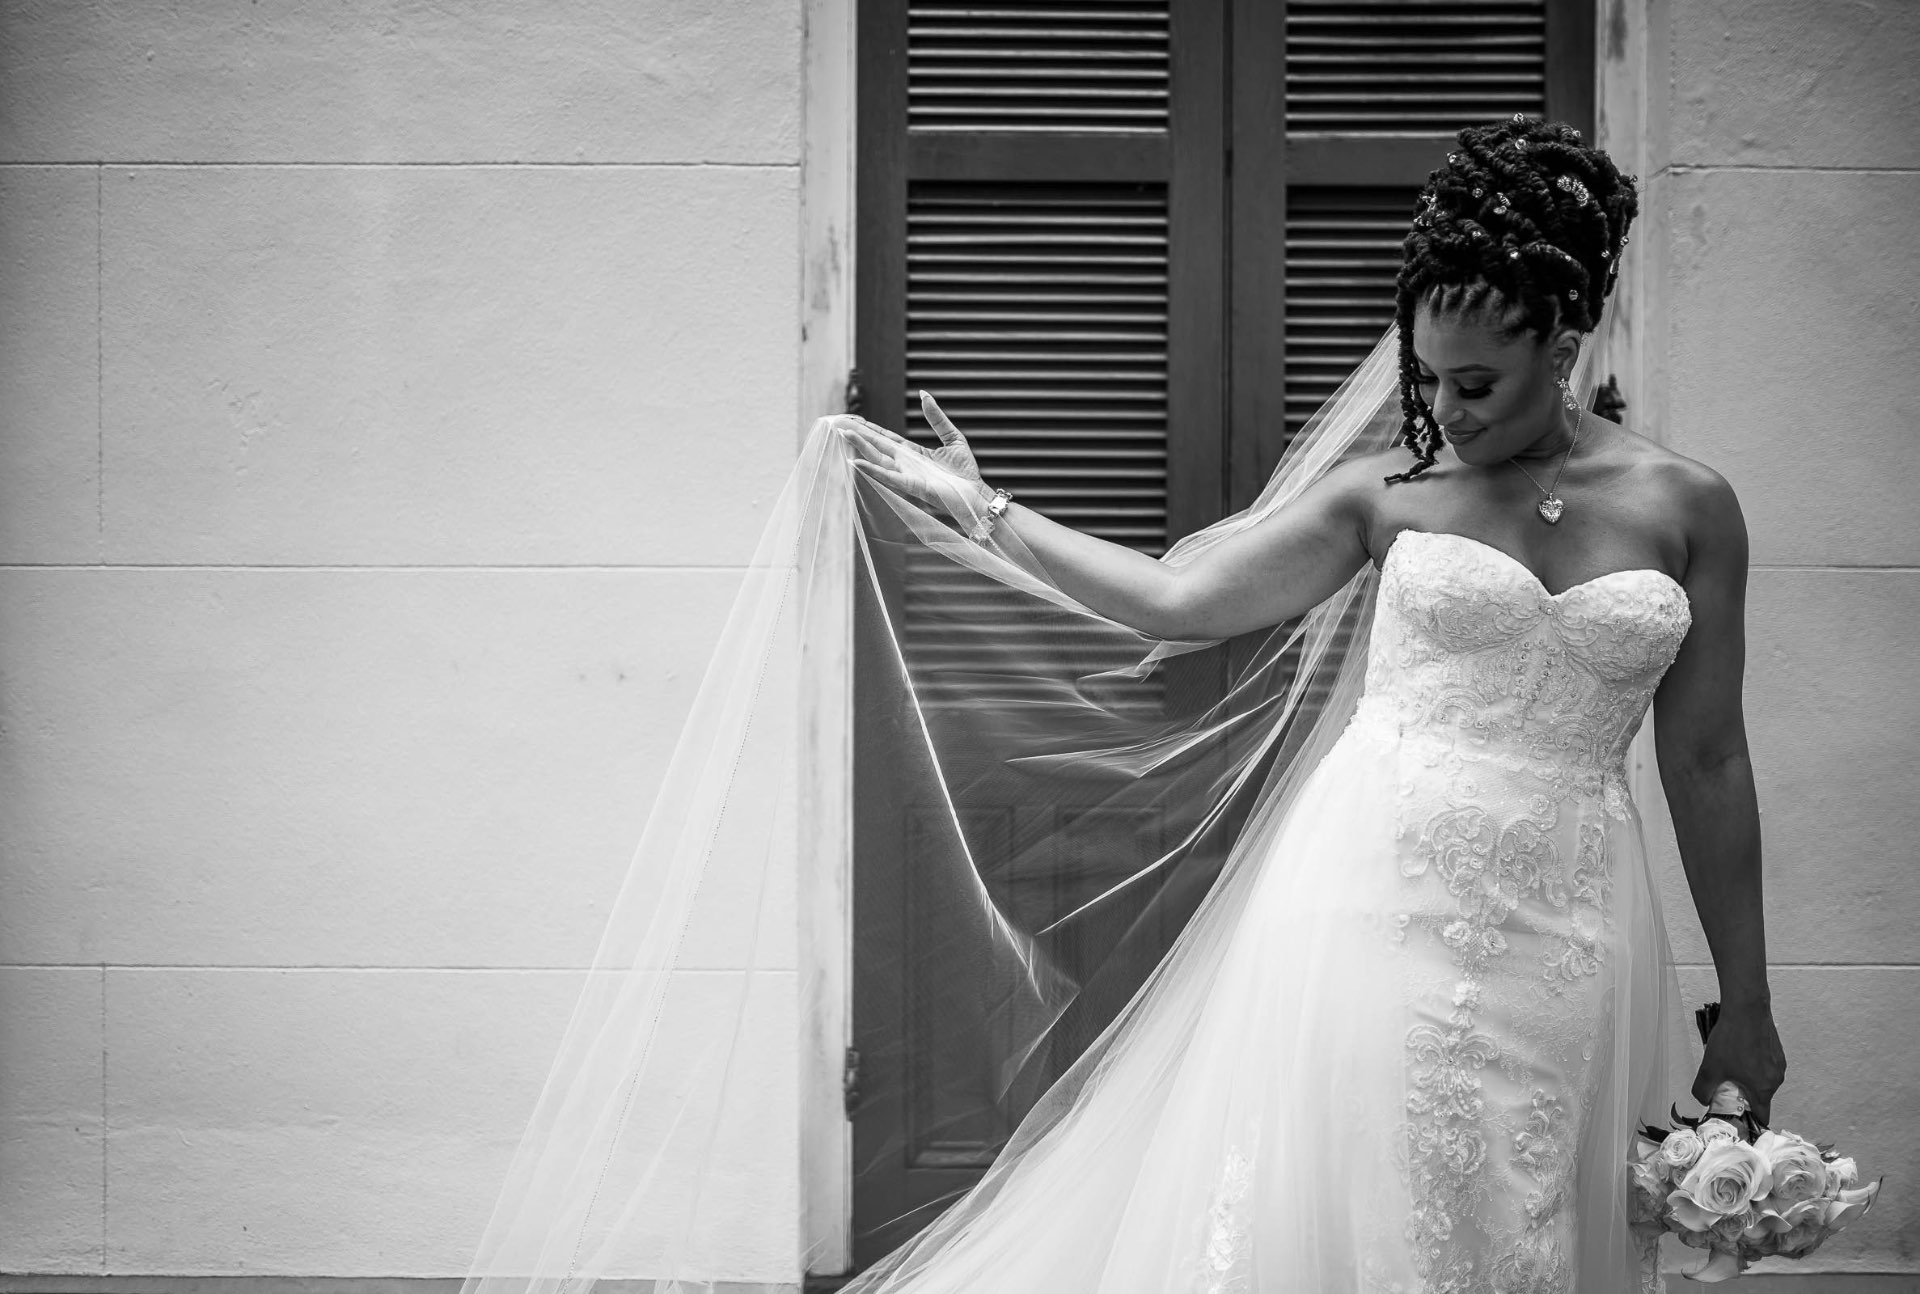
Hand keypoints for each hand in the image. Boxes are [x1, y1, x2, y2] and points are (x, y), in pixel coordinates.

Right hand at [834, 392, 991, 523]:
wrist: (975, 494)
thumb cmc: (965, 472)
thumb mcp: (952, 436)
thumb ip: (936, 417)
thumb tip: (924, 394)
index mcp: (912, 453)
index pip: (886, 438)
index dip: (869, 428)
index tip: (853, 418)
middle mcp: (905, 464)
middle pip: (876, 446)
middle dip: (858, 435)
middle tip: (838, 423)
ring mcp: (905, 475)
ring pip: (877, 458)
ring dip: (860, 447)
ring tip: (843, 434)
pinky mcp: (911, 486)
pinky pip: (888, 477)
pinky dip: (872, 470)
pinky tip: (856, 462)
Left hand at [1693, 1000, 1785, 1124]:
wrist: (1747, 1008)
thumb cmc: (1731, 1039)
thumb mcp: (1710, 1068)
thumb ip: (1704, 1090)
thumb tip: (1704, 1100)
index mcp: (1763, 1089)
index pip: (1762, 1117)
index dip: (1748, 1120)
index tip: (1735, 1115)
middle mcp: (1776, 1079)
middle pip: (1760, 1097)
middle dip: (1743, 1095)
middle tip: (1725, 1084)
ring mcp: (1779, 1064)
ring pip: (1762, 1080)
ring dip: (1747, 1078)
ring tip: (1730, 1063)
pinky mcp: (1777, 1050)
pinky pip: (1764, 1065)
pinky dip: (1753, 1064)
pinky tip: (1738, 1051)